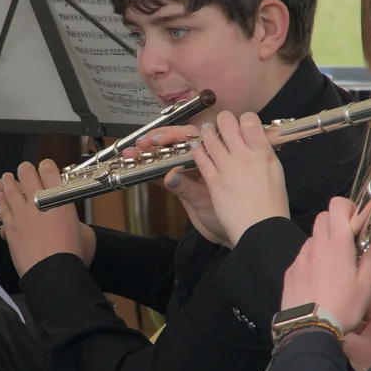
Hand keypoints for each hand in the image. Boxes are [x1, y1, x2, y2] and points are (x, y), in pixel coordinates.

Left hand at [0, 160, 95, 274]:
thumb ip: (73, 220)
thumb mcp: (84, 232)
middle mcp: (40, 200)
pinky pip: (3, 207)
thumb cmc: (73, 256)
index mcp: (61, 198)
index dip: (46, 167)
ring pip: (10, 187)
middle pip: (26, 171)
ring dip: (9, 182)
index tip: (45, 170)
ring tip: (8, 180)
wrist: (54, 273)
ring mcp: (23, 212)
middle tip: (26, 174)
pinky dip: (2, 201)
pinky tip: (3, 199)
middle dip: (26, 171)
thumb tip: (70, 221)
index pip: (48, 168)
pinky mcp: (11, 226)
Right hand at [121, 125, 230, 245]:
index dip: (172, 135)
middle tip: (139, 144)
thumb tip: (170, 176)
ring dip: (148, 154)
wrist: (241, 234)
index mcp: (214, 158)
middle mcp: (202, 162)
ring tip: (130, 154)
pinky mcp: (182, 188)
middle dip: (155, 141)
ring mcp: (190, 174)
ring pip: (167, 158)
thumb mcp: (207, 202)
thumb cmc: (235, 214)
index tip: (157, 138)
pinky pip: (164, 176)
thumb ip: (187, 189)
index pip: (190, 138)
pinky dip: (150, 172)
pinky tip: (135, 168)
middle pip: (175, 144)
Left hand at [186, 111, 289, 246]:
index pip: (251, 121)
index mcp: (263, 153)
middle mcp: (244, 155)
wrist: (261, 228)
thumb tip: (257, 142)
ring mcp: (227, 167)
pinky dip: (197, 150)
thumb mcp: (276, 173)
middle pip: (228, 125)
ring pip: (211, 139)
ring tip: (206, 131)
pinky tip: (196, 147)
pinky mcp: (214, 181)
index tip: (242, 123)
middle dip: (223, 120)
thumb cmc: (273, 205)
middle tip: (221, 122)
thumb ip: (264, 154)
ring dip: (207, 132)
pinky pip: (202, 159)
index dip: (245, 118)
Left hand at [280, 197, 370, 332]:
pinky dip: (312, 260)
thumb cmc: (343, 307)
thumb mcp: (366, 286)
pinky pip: (303, 257)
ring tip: (333, 268)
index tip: (356, 223)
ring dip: (324, 244)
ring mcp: (300, 257)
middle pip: (323, 218)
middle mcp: (316, 245)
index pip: (337, 205)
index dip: (348, 207)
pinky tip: (318, 281)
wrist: (309, 329)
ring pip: (313, 238)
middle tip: (347, 245)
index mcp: (337, 243)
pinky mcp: (290, 271)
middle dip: (336, 224)